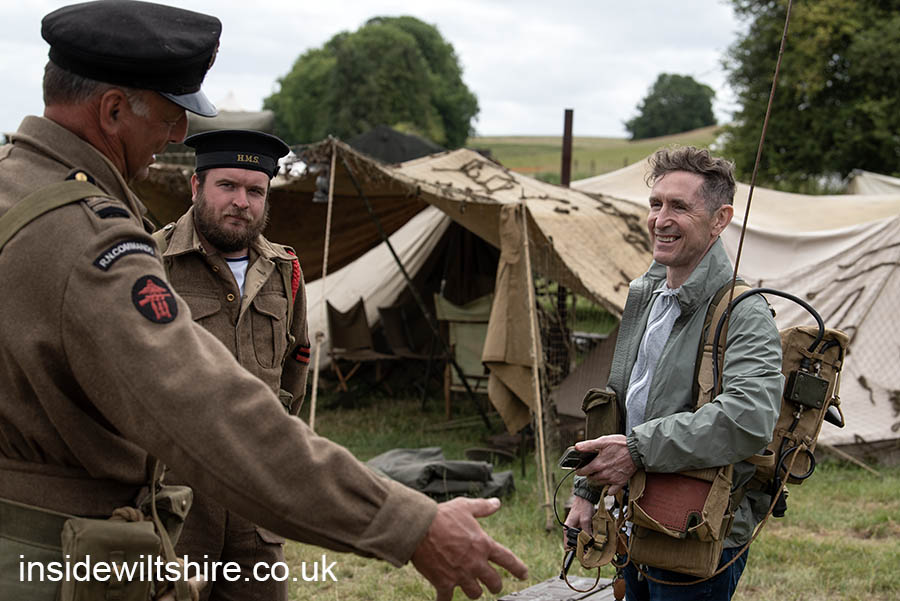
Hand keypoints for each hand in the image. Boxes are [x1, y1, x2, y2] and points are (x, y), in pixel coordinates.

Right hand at [411, 497, 527, 600]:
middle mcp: (475, 563)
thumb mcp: (465, 507)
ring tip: (470, 588)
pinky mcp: (444, 582)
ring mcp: (460, 575)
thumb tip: (497, 503)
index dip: (518, 569)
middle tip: (493, 585)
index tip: (524, 574)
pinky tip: (443, 600)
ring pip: (475, 593)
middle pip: (494, 582)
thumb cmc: (442, 515)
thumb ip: (483, 507)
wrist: (419, 528)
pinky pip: (447, 600)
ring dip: (473, 591)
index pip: (508, 559)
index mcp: (483, 545)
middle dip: (495, 585)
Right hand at [563, 495, 595, 546]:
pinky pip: (583, 535)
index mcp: (567, 529)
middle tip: (591, 550)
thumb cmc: (583, 507)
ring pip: (579, 540)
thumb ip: (586, 532)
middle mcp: (569, 530)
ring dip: (586, 542)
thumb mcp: (585, 520)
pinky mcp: (579, 527)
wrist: (585, 498)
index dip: (574, 551)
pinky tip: (593, 537)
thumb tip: (590, 543)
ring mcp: (574, 529)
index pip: (567, 546)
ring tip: (593, 544)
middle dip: (582, 547)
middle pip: (574, 544)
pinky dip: (588, 537)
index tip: (583, 554)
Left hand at [574, 435, 636, 495]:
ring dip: (597, 479)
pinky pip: (611, 491)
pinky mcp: (621, 482)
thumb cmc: (621, 444)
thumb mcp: (603, 441)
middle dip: (589, 474)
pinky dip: (609, 489)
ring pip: (600, 483)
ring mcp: (613, 479)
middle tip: (591, 469)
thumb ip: (589, 445)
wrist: (637, 451)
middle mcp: (604, 473)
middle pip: (591, 478)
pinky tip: (609, 482)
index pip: (583, 471)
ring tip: (599, 472)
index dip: (580, 470)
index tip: (579, 469)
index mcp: (598, 464)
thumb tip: (577, 447)